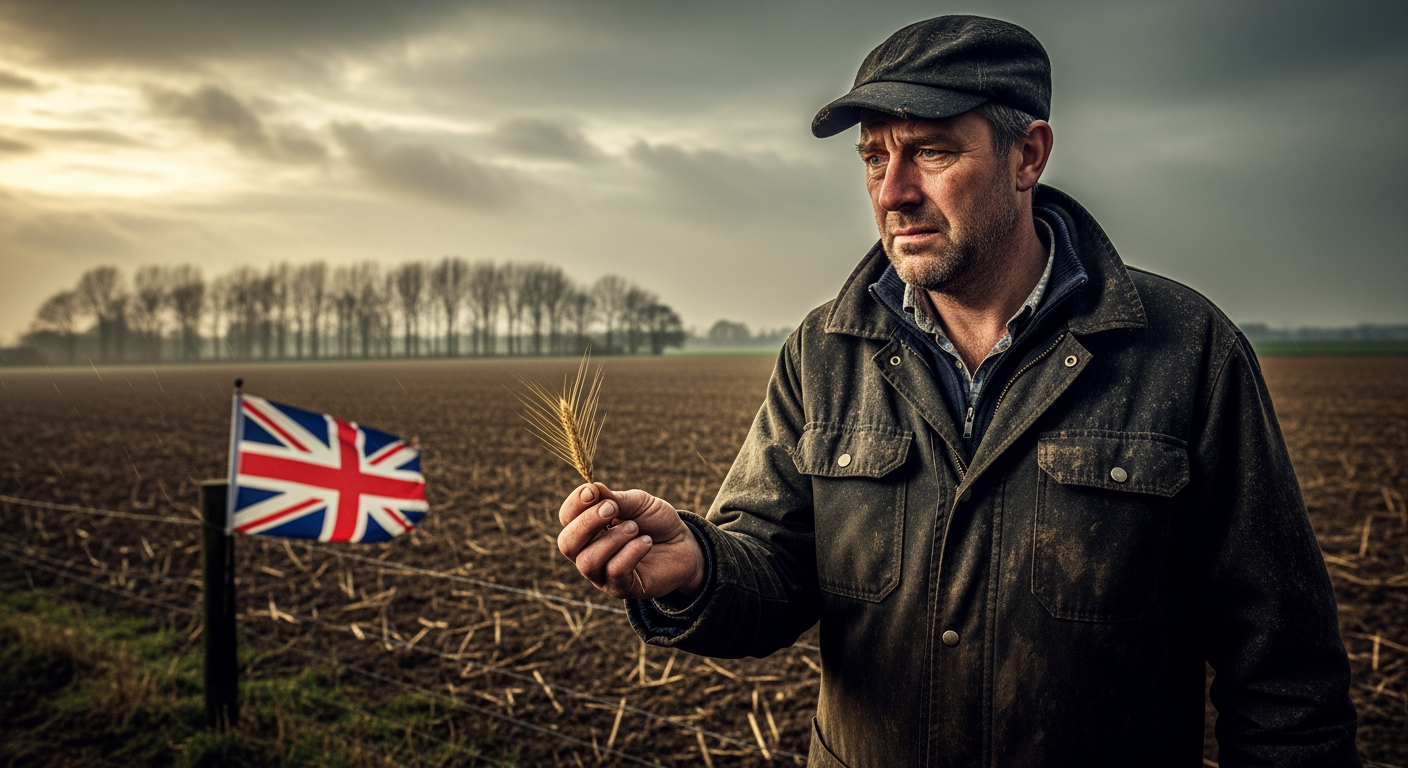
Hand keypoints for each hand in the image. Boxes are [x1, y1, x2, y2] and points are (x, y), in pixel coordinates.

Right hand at [557, 482, 705, 600]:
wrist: (683, 546)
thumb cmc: (655, 522)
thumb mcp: (637, 502)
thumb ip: (613, 498)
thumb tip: (590, 489)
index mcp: (588, 528)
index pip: (566, 518)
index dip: (574, 504)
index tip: (593, 492)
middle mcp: (588, 552)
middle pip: (567, 544)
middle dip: (587, 523)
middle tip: (612, 509)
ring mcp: (601, 573)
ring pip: (588, 561)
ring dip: (612, 539)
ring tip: (635, 528)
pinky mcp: (620, 588)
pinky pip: (615, 572)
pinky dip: (631, 552)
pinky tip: (645, 542)